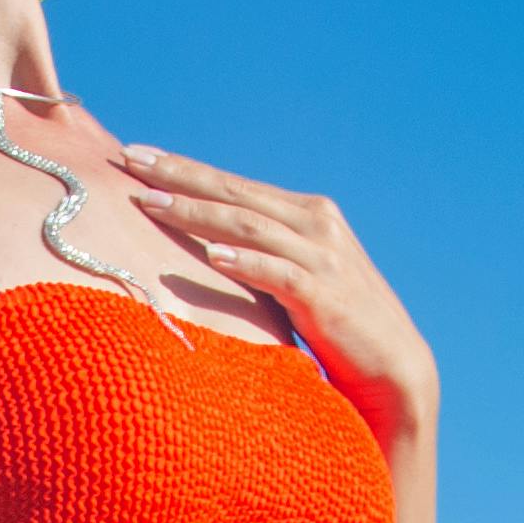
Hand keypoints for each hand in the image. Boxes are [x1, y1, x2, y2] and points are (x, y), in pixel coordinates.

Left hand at [114, 146, 438, 444]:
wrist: (393, 368)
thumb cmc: (336, 327)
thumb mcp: (295, 278)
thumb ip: (262, 254)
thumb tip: (205, 247)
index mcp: (307, 213)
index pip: (234, 185)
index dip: (185, 168)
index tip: (136, 154)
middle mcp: (316, 223)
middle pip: (234, 193)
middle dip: (179, 175)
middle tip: (130, 160)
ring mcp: (322, 257)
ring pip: (248, 225)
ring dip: (197, 212)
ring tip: (151, 204)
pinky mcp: (324, 294)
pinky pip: (278, 272)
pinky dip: (245, 261)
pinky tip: (213, 255)